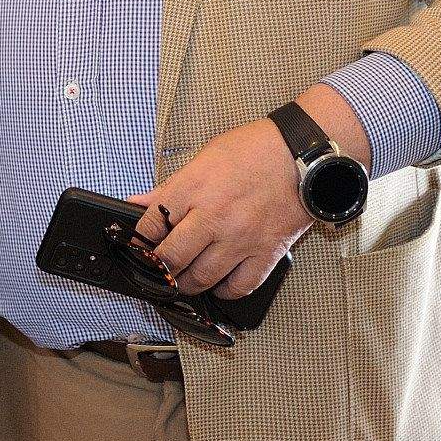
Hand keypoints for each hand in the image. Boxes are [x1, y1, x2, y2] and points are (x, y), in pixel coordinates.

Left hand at [128, 119, 308, 299]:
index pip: (151, 225)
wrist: (303, 155)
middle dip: (159, 268)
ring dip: (186, 283)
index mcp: (194, 188)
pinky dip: (224, 290)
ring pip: (201, 278)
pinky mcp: (266, 254)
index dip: (140, 240)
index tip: (139, 247)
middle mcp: (214, 216)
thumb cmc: (255, 150)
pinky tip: (219, 282)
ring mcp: (240, 239)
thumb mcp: (204, 157)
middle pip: (171, 258)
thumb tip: (138, 201)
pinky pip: (238, 287)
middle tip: (158, 270)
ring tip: (183, 279)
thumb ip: (169, 186)